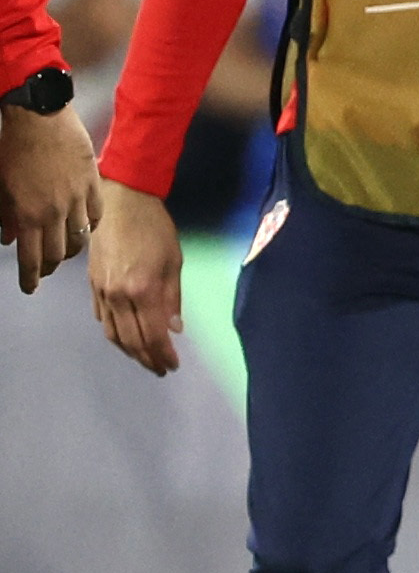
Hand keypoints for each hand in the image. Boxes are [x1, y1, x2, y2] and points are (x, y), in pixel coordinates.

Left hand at [0, 100, 99, 291]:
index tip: (30, 288)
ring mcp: (76, 199)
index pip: (31, 258)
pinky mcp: (93, 185)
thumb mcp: (0, 186)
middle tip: (44, 270)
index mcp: (27, 214)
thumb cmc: (13, 148)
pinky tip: (83, 227)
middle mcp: (54, 212)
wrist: (40, 117)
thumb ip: (4, 215)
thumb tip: (8, 238)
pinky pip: (95, 217)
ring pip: (79, 239)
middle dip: (49, 267)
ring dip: (71, 250)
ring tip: (65, 251)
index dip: (30, 278)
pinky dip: (88, 226)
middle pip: (58, 254)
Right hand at [87, 180, 183, 373]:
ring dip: (129, 351)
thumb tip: (174, 329)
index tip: (173, 365)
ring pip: (112, 333)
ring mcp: (101, 291)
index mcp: (142, 291)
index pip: (152, 335)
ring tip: (145, 358)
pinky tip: (126, 337)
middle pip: (130, 340)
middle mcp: (118, 296)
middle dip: (147, 359)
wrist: (120, 203)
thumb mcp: (174, 262)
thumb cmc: (154, 229)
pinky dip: (114, 333)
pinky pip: (102, 318)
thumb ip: (173, 298)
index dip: (163, 354)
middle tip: (160, 369)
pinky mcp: (91, 285)